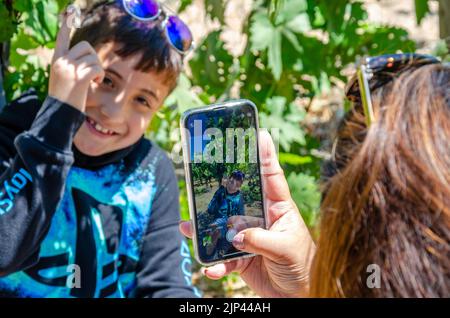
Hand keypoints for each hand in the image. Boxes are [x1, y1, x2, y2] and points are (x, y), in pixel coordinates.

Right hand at [48, 8, 104, 111]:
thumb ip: (72, 66)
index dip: (66, 26)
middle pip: (86, 46)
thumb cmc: (65, 99)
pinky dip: (100, 76)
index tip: (70, 12)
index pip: (62, 38)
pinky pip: (97, 68)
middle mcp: (61, 61)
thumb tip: (89, 59)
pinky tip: (96, 83)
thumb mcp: (64, 78)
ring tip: (93, 81)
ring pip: (94, 58)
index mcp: (56, 60)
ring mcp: (69, 69)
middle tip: (93, 72)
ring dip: (98, 69)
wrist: (60, 113)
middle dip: (94, 57)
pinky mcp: (79, 77)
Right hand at [180, 131, 315, 297]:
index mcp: (278, 208)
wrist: (297, 295)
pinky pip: (222, 257)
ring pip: (222, 227)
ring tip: (188, 226)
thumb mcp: (285, 249)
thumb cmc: (302, 265)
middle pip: (237, 198)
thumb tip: (235, 236)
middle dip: (220, 188)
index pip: (271, 176)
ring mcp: (248, 236)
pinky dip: (214, 263)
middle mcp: (261, 217)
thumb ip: (260, 240)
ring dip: (205, 228)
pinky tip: (209, 267)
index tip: (259, 132)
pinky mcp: (240, 256)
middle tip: (203, 174)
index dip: (265, 154)